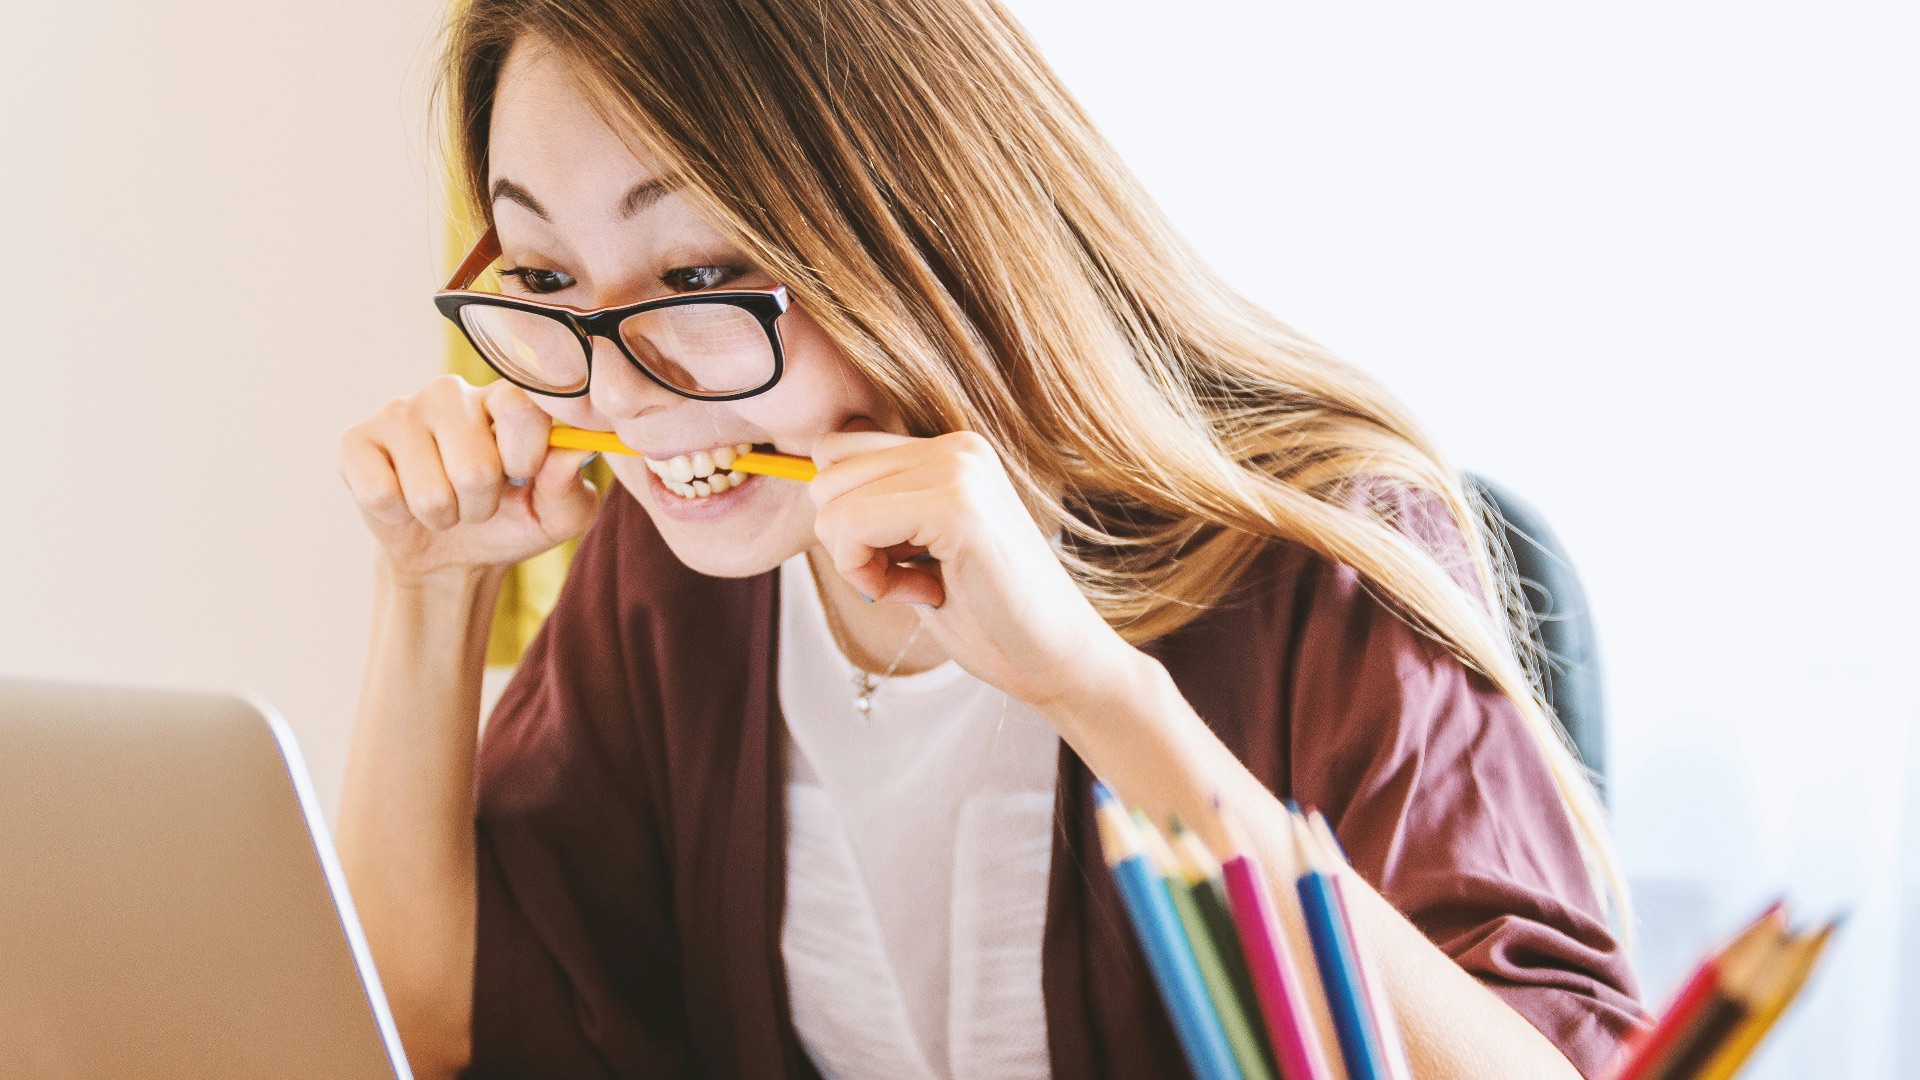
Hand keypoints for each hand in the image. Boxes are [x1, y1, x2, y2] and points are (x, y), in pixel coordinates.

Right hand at [339, 374, 597, 579]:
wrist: (450, 553)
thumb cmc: (510, 520)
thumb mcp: (556, 516)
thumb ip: (570, 486)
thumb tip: (572, 452)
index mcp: (505, 397)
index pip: (521, 406)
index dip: (525, 457)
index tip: (523, 477)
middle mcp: (451, 392)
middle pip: (474, 466)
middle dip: (481, 505)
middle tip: (477, 501)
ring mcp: (400, 412)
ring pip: (429, 491)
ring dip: (443, 516)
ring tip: (444, 505)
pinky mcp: (356, 441)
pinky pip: (381, 494)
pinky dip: (399, 516)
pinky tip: (402, 501)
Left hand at [809, 428, 1140, 710]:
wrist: (1056, 660)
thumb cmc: (988, 616)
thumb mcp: (920, 548)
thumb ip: (880, 509)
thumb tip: (811, 483)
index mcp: (951, 450)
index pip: (837, 451)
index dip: (845, 517)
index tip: (894, 560)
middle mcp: (956, 446)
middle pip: (825, 472)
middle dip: (846, 539)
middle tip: (905, 578)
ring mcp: (960, 469)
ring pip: (831, 501)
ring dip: (857, 560)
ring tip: (918, 585)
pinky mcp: (958, 506)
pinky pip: (852, 526)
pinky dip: (867, 574)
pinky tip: (921, 593)